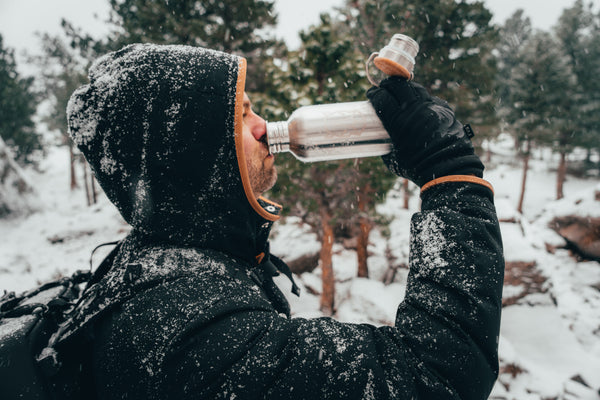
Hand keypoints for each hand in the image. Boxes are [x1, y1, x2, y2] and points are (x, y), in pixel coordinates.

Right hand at [367, 77, 483, 186]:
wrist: (447, 168)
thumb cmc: (417, 167)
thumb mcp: (393, 158)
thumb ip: (386, 144)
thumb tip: (381, 141)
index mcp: (398, 121)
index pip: (382, 98)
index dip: (374, 94)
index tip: (371, 94)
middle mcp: (414, 110)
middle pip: (398, 86)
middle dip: (389, 85)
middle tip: (384, 88)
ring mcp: (431, 107)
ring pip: (416, 88)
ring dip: (406, 88)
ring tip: (402, 92)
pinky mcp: (445, 110)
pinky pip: (431, 99)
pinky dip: (424, 99)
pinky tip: (421, 105)